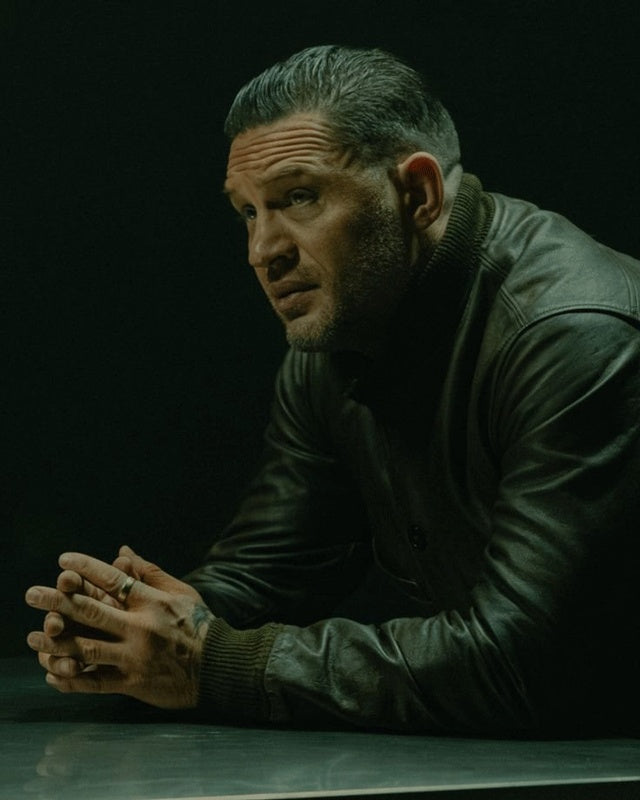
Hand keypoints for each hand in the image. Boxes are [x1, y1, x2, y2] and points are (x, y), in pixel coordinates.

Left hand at [25, 551, 213, 708]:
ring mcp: (135, 657)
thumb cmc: (199, 624)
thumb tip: (122, 550)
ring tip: (33, 638)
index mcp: (151, 601)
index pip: (113, 578)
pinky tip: (52, 674)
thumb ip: (149, 572)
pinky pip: (94, 683)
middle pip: (91, 611)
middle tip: (31, 594)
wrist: (219, 665)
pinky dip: (71, 679)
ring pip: (86, 649)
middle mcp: (140, 627)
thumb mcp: (180, 591)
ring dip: (56, 643)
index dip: (86, 568)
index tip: (63, 561)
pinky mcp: (133, 684)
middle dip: (57, 602)